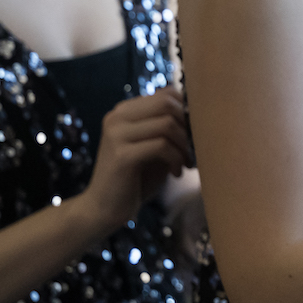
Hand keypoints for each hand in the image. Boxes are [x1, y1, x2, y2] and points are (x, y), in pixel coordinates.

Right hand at [76, 86, 192, 230]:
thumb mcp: (153, 148)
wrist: (103, 209)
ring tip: (186, 163)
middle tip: (192, 149)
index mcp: (124, 111)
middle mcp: (117, 117)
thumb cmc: (134, 179)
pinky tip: (176, 173)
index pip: (165, 93)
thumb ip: (167, 129)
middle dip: (187, 126)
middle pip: (167, 103)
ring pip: (167, 124)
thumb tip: (199, 114)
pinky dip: (176, 159)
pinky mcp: (122, 155)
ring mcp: (117, 134)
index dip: (187, 110)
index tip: (194, 133)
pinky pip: (161, 146)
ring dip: (184, 146)